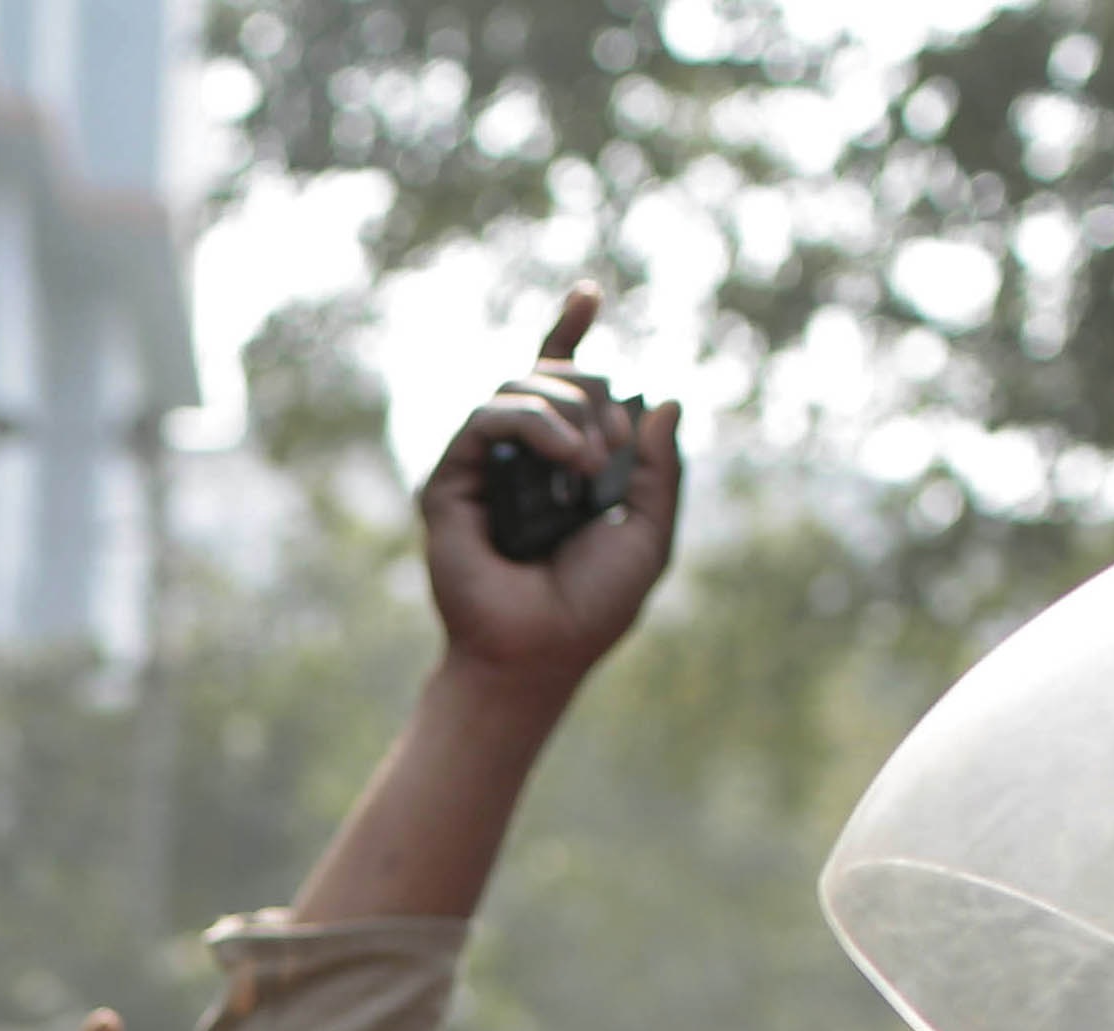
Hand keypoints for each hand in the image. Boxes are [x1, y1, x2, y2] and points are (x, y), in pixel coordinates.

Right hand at [423, 285, 680, 694]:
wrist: (539, 654)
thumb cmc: (590, 608)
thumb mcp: (649, 534)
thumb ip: (659, 470)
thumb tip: (663, 400)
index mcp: (566, 464)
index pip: (563, 383)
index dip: (570, 332)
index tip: (588, 293)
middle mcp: (523, 459)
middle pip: (555, 376)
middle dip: (596, 393)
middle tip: (612, 451)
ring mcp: (484, 467)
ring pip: (520, 387)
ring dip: (568, 408)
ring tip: (590, 462)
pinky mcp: (451, 481)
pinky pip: (489, 417)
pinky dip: (535, 424)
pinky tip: (568, 458)